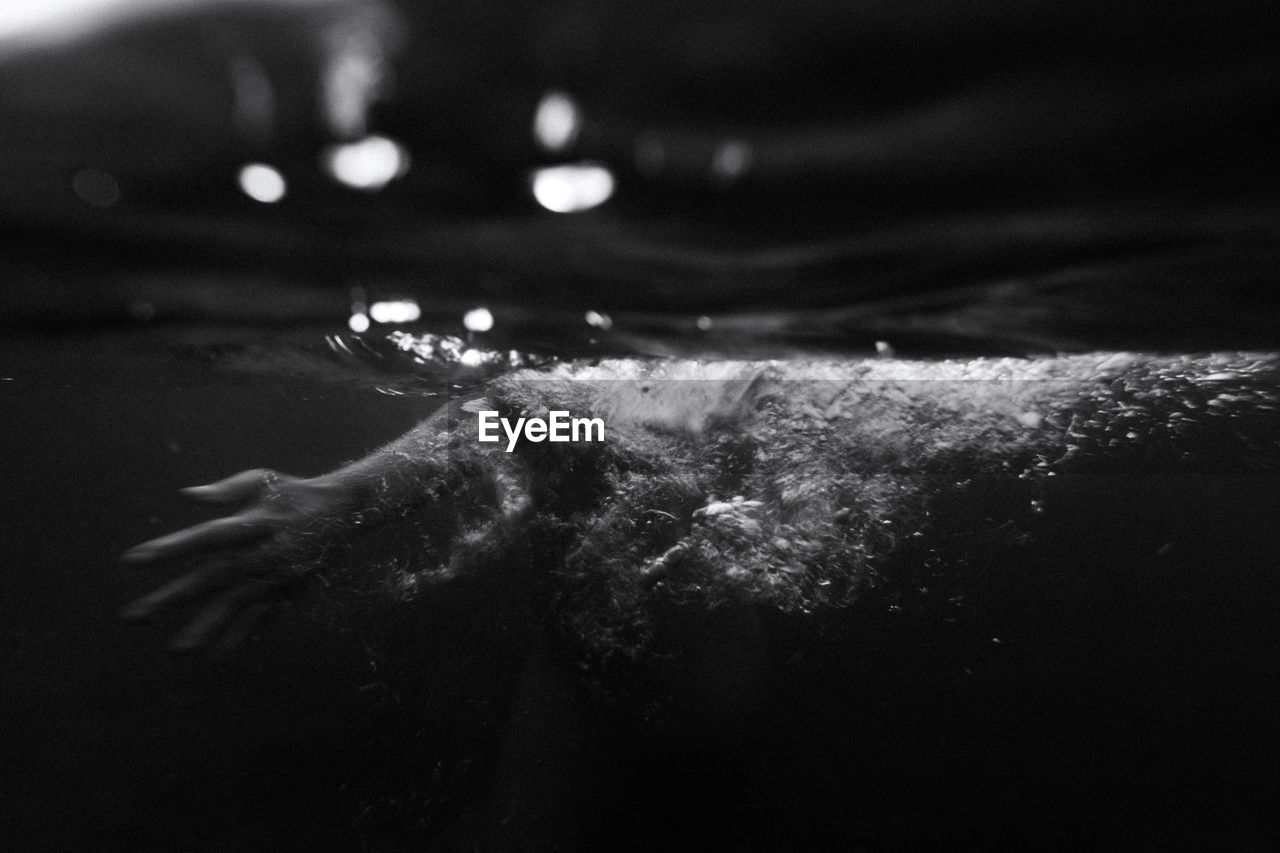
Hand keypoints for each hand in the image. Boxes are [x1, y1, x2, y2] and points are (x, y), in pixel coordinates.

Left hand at [120, 468, 343, 651]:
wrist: (347, 511)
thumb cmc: (294, 491)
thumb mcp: (263, 479)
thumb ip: (226, 489)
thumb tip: (186, 495)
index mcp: (254, 521)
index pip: (206, 536)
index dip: (171, 548)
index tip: (130, 562)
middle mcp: (265, 551)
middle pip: (215, 576)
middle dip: (173, 597)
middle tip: (133, 617)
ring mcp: (279, 575)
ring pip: (239, 604)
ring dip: (207, 627)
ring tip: (175, 650)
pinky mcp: (291, 590)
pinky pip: (266, 616)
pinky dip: (244, 634)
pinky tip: (218, 654)